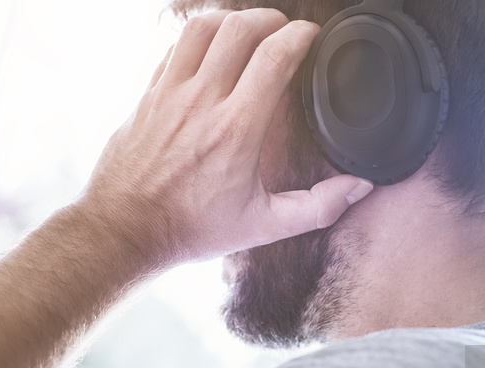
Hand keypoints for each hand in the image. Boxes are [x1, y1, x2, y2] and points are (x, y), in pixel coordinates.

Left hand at [78, 8, 372, 266]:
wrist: (125, 230)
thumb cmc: (192, 228)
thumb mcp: (263, 226)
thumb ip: (317, 208)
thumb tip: (359, 188)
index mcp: (237, 130)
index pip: (276, 56)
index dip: (303, 35)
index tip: (314, 38)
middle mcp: (202, 102)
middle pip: (240, 27)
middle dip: (272, 18)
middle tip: (286, 32)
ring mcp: (170, 93)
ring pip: (202, 26)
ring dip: (233, 19)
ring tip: (251, 32)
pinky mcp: (148, 95)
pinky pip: (174, 47)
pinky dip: (199, 39)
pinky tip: (213, 54)